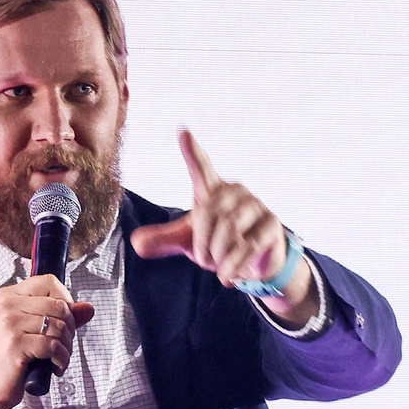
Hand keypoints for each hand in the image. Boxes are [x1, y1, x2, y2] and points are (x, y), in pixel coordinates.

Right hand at [0, 275, 94, 408]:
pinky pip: (54, 346)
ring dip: (67, 347)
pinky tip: (55, 367)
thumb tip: (87, 308)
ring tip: (59, 358)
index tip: (66, 318)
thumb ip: (59, 317)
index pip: (48, 281)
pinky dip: (62, 359)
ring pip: (59, 326)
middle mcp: (6, 305)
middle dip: (70, 328)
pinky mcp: (15, 344)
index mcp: (8, 296)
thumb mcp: (30, 331)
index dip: (66, 299)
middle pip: (58, 305)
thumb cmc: (7, 359)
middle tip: (63, 344)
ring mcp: (9, 323)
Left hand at [131, 130, 315, 319]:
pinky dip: (232, 266)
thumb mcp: (189, 242)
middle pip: (209, 214)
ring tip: (219, 267)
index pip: (201, 168)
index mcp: (212, 191)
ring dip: (218, 256)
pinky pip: (246, 246)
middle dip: (202, 245)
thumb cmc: (220, 244)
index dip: (192, 151)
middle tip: (205, 261)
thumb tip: (137, 244)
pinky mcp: (271, 225)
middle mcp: (235, 192)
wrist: (255, 265)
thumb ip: (165, 239)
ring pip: (229, 230)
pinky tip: (229, 277)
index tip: (183, 131)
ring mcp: (256, 206)